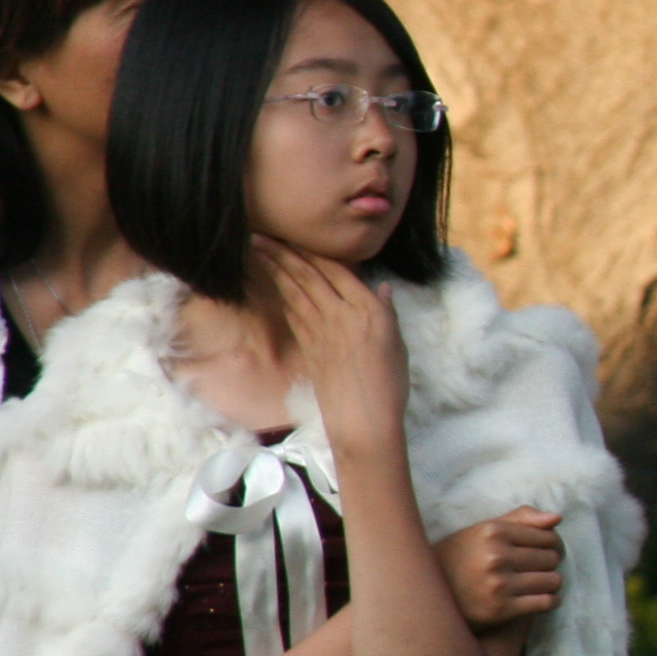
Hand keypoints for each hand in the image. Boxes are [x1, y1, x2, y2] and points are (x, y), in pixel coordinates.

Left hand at [256, 242, 405, 455]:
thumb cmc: (390, 384)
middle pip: (308, 276)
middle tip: (260, 235)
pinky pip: (294, 313)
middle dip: (283, 253)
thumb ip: (386, 312)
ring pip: (296, 291)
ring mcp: (322, 332)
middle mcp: (343, 316)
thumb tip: (380, 288)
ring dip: (275, 269)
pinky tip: (275, 285)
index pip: (336, 270)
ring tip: (259, 250)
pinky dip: (283, 295)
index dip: (311, 251)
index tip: (293, 236)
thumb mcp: (397, 344)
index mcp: (369, 310)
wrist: (365, 420)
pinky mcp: (309, 347)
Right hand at [435, 509, 565, 630]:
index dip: (553, 544)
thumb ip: (520, 519)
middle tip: (540, 568)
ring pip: (553, 580)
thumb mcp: (482, 531)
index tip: (547, 551)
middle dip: (550, 563)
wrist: (426, 595)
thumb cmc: (460, 558)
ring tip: (540, 584)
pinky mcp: (501, 610)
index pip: (548, 536)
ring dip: (550, 583)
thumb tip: (557, 519)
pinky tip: (542, 600)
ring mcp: (499, 584)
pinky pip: (545, 602)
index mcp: (493, 532)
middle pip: (551, 558)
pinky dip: (550, 601)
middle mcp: (496, 556)